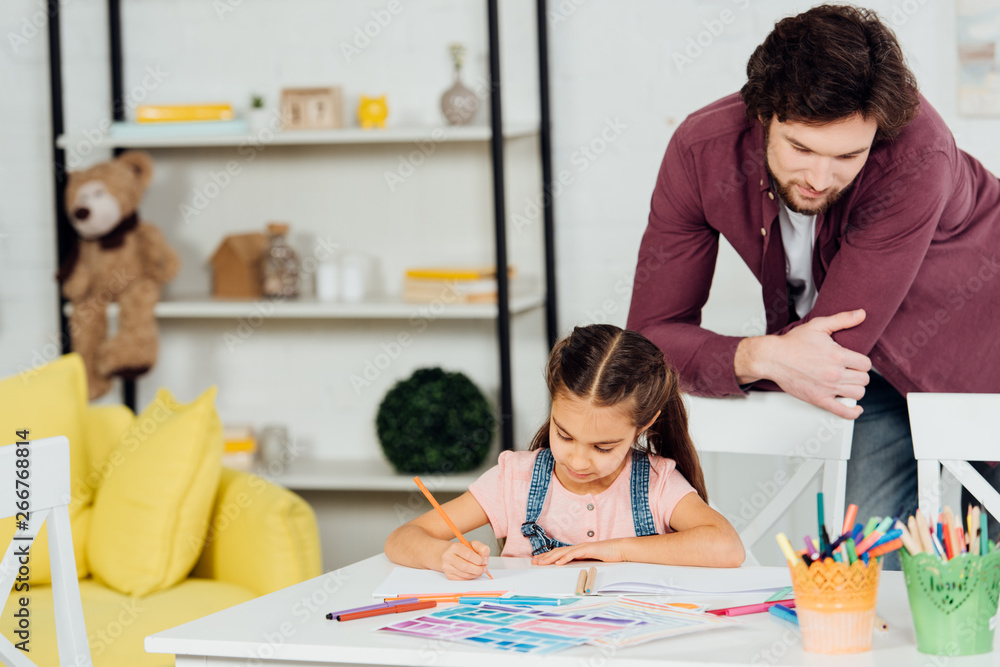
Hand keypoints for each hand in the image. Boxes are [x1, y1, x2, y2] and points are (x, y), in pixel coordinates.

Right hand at [441, 540, 489, 579]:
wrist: (451, 554)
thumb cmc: (464, 550)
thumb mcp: (474, 545)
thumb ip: (482, 549)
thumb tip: (485, 560)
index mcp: (455, 547)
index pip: (468, 555)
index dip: (479, 560)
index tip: (483, 561)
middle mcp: (448, 557)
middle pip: (465, 566)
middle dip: (478, 569)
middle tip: (483, 568)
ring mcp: (447, 567)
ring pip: (464, 574)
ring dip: (475, 574)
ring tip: (478, 570)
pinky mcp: (448, 575)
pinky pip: (462, 580)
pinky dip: (470, 578)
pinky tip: (472, 573)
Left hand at [530, 539, 624, 565]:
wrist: (619, 549)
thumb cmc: (607, 555)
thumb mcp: (591, 561)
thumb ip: (582, 564)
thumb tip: (573, 570)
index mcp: (577, 551)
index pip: (559, 554)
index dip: (548, 557)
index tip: (538, 561)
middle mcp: (577, 548)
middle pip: (557, 552)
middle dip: (545, 557)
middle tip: (534, 562)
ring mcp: (582, 548)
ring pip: (562, 553)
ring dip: (551, 558)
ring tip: (541, 563)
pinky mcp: (587, 549)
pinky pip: (574, 554)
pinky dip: (565, 559)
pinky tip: (558, 563)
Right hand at [738, 309, 870, 418]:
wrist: (773, 358)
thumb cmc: (792, 343)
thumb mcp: (818, 326)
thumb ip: (842, 319)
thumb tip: (861, 314)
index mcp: (838, 356)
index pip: (866, 364)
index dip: (861, 362)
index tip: (854, 362)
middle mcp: (835, 374)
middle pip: (864, 380)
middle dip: (858, 375)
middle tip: (849, 371)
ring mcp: (827, 388)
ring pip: (857, 394)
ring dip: (855, 389)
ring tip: (847, 384)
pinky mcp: (818, 399)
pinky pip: (843, 411)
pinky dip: (852, 412)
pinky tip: (855, 408)